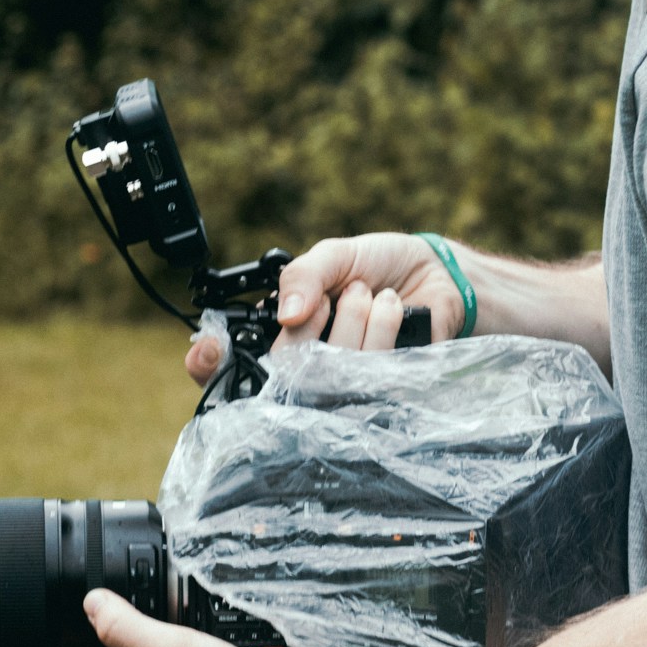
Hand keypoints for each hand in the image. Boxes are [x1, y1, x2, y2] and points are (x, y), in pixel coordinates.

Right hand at [182, 232, 466, 382]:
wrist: (437, 272)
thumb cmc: (379, 266)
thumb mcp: (334, 255)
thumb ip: (303, 274)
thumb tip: (286, 312)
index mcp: (284, 335)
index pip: (228, 370)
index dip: (210, 366)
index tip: (209, 349)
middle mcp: (308, 369)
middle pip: (284, 368)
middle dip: (311, 322)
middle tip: (339, 293)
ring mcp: (345, 387)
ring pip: (331, 371)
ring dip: (355, 317)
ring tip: (373, 295)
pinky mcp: (385, 392)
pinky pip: (374, 373)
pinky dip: (386, 326)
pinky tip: (396, 309)